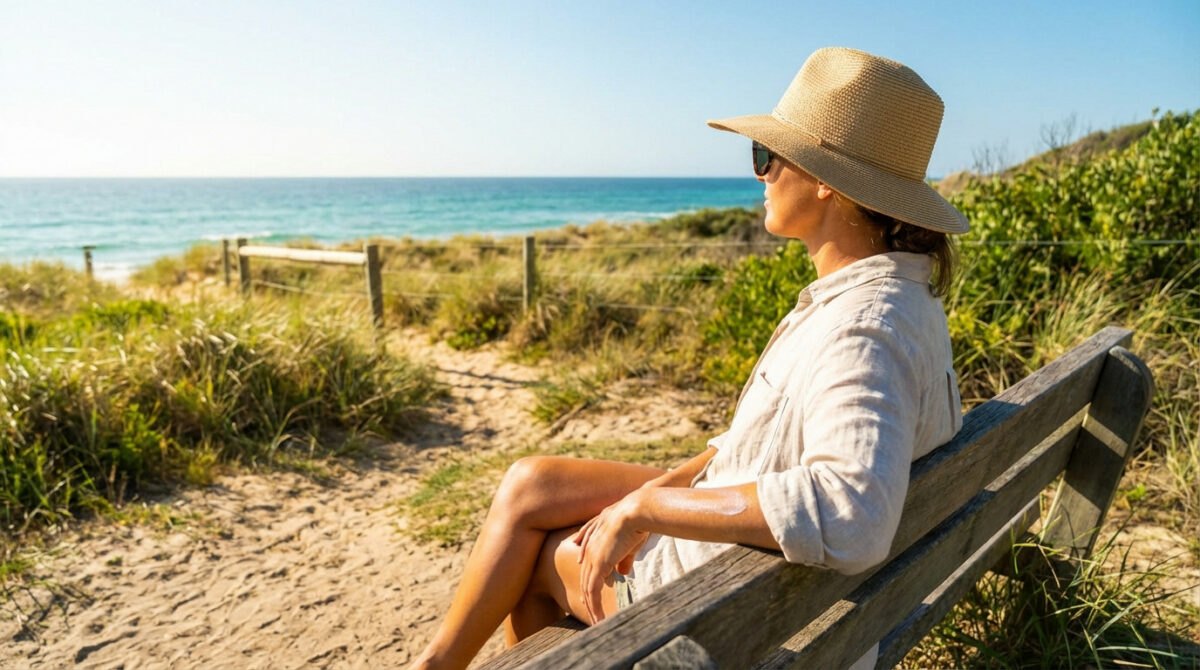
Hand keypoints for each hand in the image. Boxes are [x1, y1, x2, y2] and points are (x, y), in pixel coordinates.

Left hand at [572, 494, 646, 624]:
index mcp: (596, 542)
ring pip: (587, 589)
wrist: (635, 511)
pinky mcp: (597, 566)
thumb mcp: (630, 544)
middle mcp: (590, 549)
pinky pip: (592, 592)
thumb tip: (623, 573)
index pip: (589, 566)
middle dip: (588, 598)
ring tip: (598, 623)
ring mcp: (591, 558)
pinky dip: (595, 608)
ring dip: (592, 608)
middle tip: (593, 615)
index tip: (591, 596)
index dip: (590, 582)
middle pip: (585, 579)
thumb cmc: (638, 522)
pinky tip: (601, 619)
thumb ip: (624, 559)